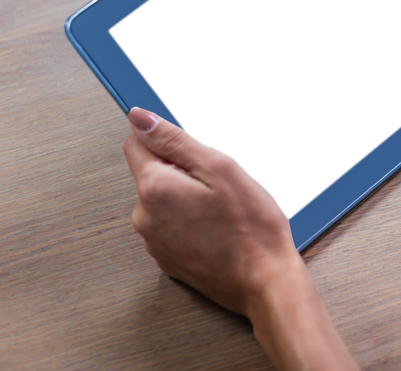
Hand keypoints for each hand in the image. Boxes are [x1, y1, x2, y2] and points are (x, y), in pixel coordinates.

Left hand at [123, 108, 299, 317]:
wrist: (265, 281)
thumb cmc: (251, 227)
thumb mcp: (220, 167)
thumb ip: (174, 139)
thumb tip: (138, 118)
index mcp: (155, 188)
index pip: (135, 143)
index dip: (165, 138)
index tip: (191, 148)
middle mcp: (145, 216)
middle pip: (152, 172)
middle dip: (181, 169)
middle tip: (217, 183)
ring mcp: (154, 241)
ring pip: (164, 200)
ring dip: (186, 196)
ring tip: (220, 208)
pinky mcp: (167, 258)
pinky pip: (171, 225)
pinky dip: (189, 221)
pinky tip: (217, 227)